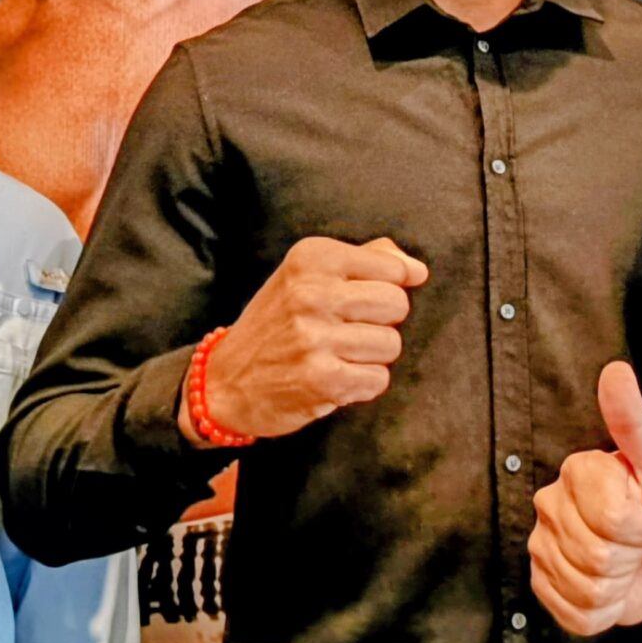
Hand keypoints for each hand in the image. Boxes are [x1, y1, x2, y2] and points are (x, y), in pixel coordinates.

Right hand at [192, 236, 426, 440]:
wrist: (224, 381)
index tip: (356, 302)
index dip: (385, 289)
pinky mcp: (323, 380)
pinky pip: (378, 379)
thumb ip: (366, 260)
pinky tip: (335, 378)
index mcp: (311, 258)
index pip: (392, 269)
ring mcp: (316, 338)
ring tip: (338, 355)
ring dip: (371, 356)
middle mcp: (312, 293)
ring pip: (391, 344)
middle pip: (397, 305)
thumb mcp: (308, 275)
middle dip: (381, 322)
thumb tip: (417, 269)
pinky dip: (362, 384)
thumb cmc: (277, 323)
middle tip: (347, 330)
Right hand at [528, 361, 641, 635]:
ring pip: (588, 588)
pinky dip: (605, 611)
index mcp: (577, 471)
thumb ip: (635, 422)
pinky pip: (577, 614)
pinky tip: (610, 588)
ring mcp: (541, 546)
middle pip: (598, 556)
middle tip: (640, 545)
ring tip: (626, 564)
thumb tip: (616, 370)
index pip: (612, 520)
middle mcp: (549, 504)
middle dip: (634, 559)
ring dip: (622, 586)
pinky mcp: (542, 585)